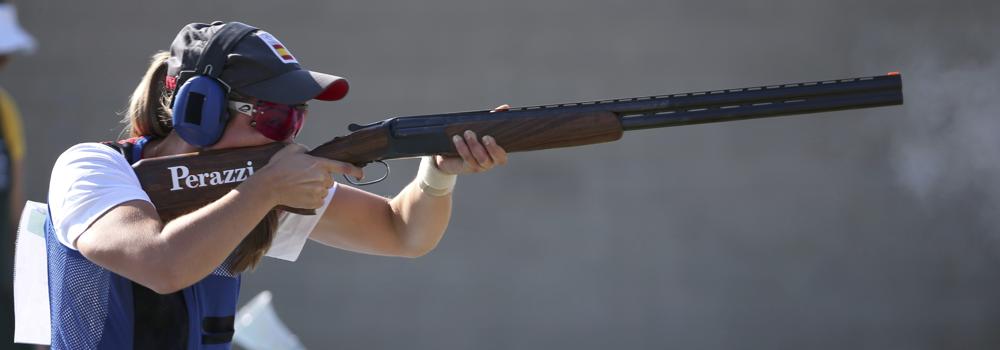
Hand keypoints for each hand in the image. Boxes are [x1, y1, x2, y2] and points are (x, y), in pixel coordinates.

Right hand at [246, 143, 363, 208]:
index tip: (361, 174)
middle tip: (304, 177)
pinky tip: (300, 194)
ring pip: (324, 190)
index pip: (343, 167)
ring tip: (299, 186)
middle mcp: (322, 178)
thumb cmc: (278, 167)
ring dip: (316, 188)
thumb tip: (309, 153)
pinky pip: (319, 201)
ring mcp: (319, 192)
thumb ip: (305, 150)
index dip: (355, 171)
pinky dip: (312, 198)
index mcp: (320, 164)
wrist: (269, 186)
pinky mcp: (314, 203)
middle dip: (321, 178)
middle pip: (329, 180)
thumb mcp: (292, 150)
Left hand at [435, 104, 509, 174]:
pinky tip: (457, 139)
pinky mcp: (467, 167)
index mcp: (496, 153)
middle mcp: (490, 162)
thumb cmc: (469, 139)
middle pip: (497, 159)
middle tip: (484, 136)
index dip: (498, 149)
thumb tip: (505, 107)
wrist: (449, 153)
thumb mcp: (481, 127)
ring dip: (474, 145)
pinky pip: (468, 159)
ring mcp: (479, 166)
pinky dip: (462, 148)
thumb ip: (494, 118)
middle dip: (491, 148)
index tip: (489, 137)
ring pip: (482, 159)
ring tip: (467, 133)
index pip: (502, 156)